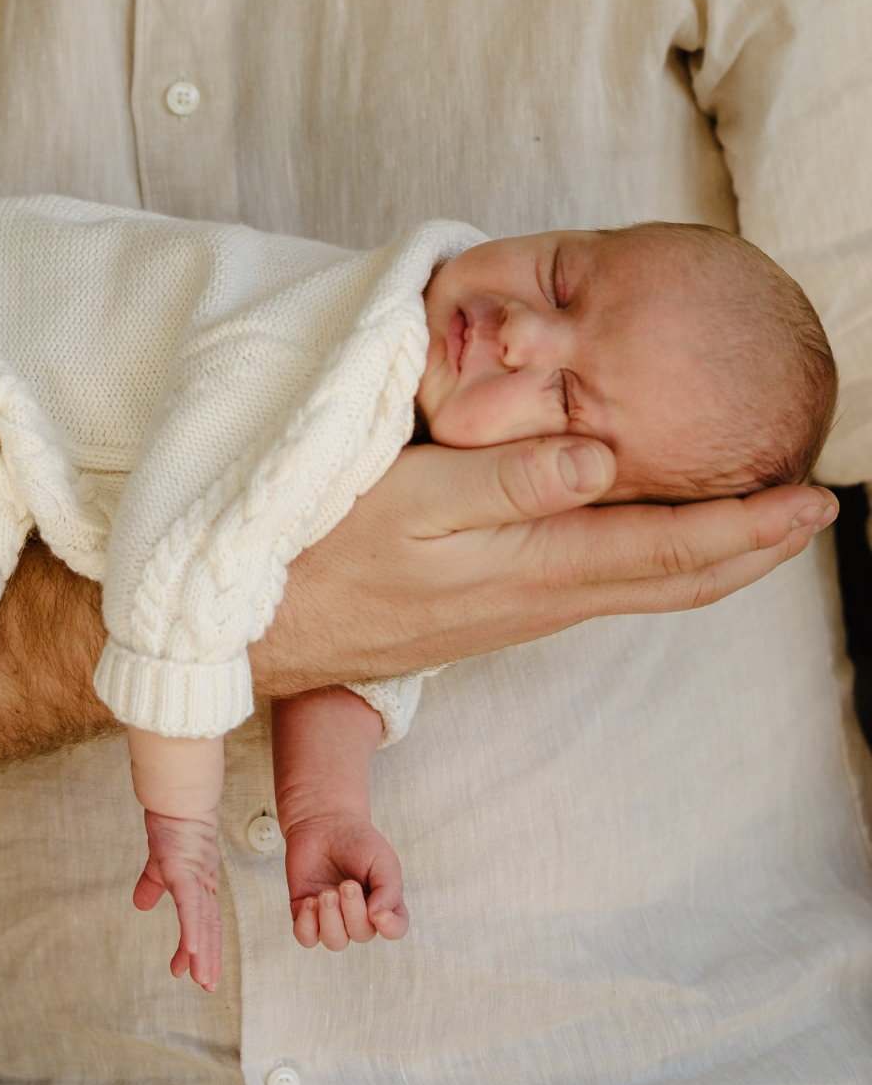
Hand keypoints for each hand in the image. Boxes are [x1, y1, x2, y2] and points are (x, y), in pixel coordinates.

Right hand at [132, 810, 221, 990]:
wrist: (176, 797)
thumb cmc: (172, 824)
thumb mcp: (160, 861)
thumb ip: (153, 884)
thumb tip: (141, 906)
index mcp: (200, 883)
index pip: (204, 921)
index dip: (203, 946)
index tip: (199, 973)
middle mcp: (204, 883)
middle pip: (209, 926)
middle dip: (209, 957)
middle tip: (208, 986)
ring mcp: (196, 877)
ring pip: (202, 921)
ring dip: (203, 952)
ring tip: (203, 980)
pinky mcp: (184, 870)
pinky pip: (189, 904)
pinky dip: (192, 928)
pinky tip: (192, 949)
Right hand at [253, 436, 837, 691]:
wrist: (268, 627)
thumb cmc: (325, 549)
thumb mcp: (409, 499)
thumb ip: (506, 478)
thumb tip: (601, 457)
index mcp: (534, 566)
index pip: (670, 551)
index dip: (750, 527)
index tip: (815, 499)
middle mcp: (543, 595)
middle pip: (676, 582)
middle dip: (754, 548)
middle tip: (815, 510)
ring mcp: (522, 606)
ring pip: (644, 587)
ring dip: (713, 555)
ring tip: (758, 519)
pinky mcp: (497, 603)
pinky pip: (604, 583)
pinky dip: (657, 557)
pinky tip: (655, 534)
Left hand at [285, 814, 408, 949]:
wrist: (323, 822)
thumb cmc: (358, 841)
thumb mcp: (383, 859)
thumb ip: (388, 889)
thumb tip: (378, 917)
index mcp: (384, 902)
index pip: (395, 929)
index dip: (390, 928)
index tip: (378, 913)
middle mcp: (359, 915)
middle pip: (361, 934)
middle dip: (353, 911)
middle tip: (347, 884)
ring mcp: (332, 916)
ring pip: (334, 941)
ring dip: (330, 920)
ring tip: (327, 893)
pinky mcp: (306, 913)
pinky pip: (305, 937)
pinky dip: (307, 925)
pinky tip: (310, 901)